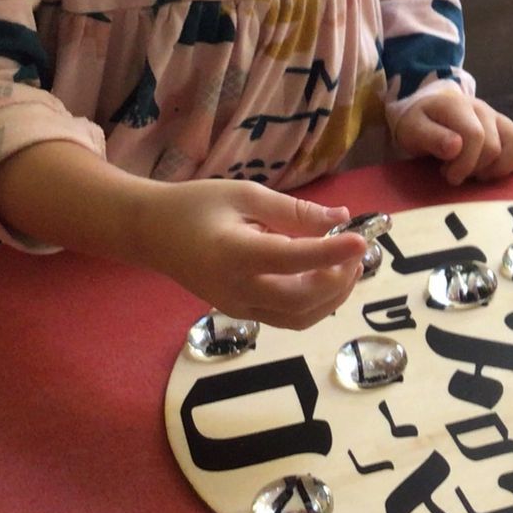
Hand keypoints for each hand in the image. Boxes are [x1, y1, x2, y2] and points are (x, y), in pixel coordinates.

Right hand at [139, 180, 367, 328]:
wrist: (152, 234)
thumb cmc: (197, 205)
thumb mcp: (245, 194)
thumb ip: (293, 210)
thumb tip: (340, 218)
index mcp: (233, 254)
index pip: (291, 260)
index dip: (329, 252)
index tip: (361, 240)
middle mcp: (236, 290)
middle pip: (300, 300)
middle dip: (337, 279)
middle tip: (356, 251)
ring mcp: (238, 308)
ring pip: (298, 318)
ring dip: (332, 297)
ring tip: (347, 265)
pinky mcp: (242, 314)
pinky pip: (287, 319)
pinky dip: (315, 304)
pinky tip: (326, 278)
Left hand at [394, 91, 512, 184]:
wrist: (424, 113)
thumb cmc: (417, 124)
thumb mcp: (411, 130)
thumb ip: (431, 137)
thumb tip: (455, 147)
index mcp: (459, 106)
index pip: (475, 136)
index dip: (464, 163)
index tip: (448, 175)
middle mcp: (484, 109)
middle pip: (494, 147)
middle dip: (473, 169)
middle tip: (454, 172)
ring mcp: (499, 119)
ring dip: (498, 168)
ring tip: (477, 172)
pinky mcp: (508, 130)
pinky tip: (490, 169)